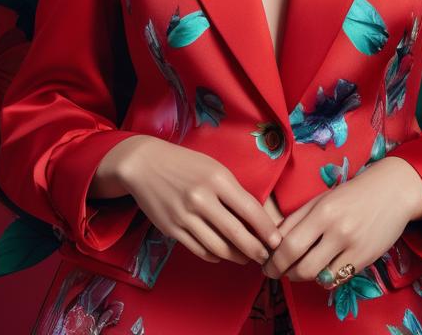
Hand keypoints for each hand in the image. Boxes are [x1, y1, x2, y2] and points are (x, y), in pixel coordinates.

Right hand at [103, 136, 283, 266]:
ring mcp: (185, 216)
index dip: (266, 229)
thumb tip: (254, 218)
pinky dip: (215, 255)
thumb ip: (232, 191)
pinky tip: (222, 253)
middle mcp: (202, 198)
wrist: (145, 164)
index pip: (249, 209)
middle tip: (266, 257)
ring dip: (237, 256)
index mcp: (217, 179)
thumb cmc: (185, 163)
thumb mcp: (212, 168)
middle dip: (256, 249)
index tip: (277, 241)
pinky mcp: (172, 230)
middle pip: (236, 233)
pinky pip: (200, 250)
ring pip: (219, 247)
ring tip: (246, 257)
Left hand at [261, 157, 421, 283]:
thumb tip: (272, 239)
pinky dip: (323, 278)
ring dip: (302, 277)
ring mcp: (353, 247)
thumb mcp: (320, 199)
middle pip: (301, 267)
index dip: (273, 260)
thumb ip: (297, 219)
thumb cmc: (351, 193)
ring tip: (297, 270)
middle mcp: (337, 231)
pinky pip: (336, 279)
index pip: (289, 245)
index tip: (266, 264)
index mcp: (322, 212)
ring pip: (318, 277)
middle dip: (284, 273)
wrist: (392, 192)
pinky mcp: (365, 260)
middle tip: (278, 272)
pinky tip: (319, 269)